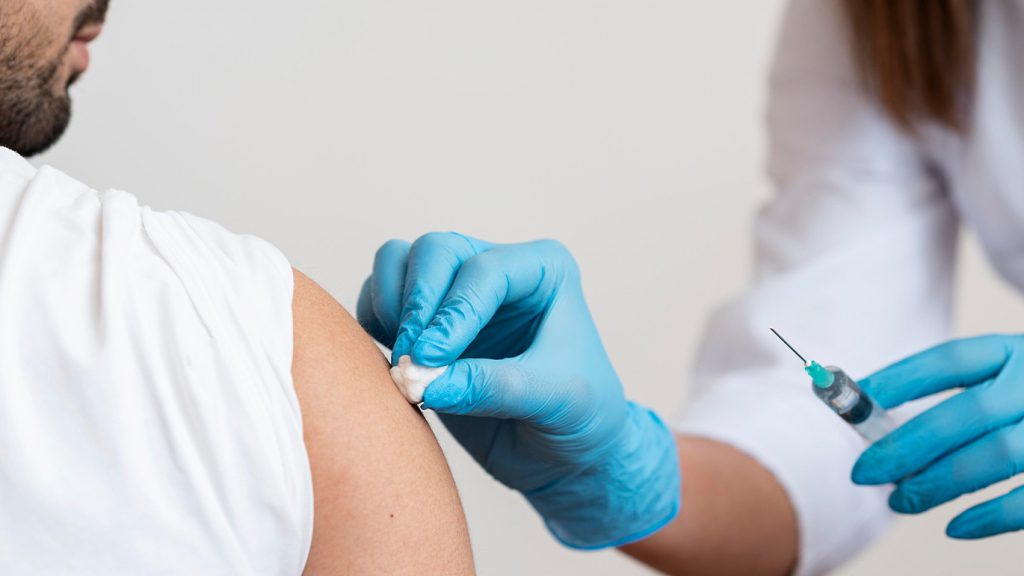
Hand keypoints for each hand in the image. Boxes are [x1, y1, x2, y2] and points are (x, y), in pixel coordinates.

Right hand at [357, 232, 679, 548]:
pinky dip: (375, 323)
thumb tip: (427, 382)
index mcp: (542, 270)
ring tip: (403, 361)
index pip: (484, 270)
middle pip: (434, 252)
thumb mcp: (553, 401)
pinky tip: (395, 363)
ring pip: (398, 263)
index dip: (453, 312)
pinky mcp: (425, 322)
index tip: (432, 360)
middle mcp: (496, 269)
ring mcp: (456, 291)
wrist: (567, 457)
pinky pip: (380, 299)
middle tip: (412, 361)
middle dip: (417, 305)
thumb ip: (492, 387)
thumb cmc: (581, 418)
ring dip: (390, 307)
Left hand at [852, 334, 1023, 538]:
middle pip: (968, 413)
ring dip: (941, 482)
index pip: (949, 361)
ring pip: (999, 455)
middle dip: (909, 445)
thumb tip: (881, 426)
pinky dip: (992, 517)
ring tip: (900, 501)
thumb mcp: (1010, 375)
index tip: (853, 402)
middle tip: (865, 472)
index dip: (898, 381)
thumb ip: (963, 395)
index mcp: (1017, 352)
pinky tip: (955, 527)